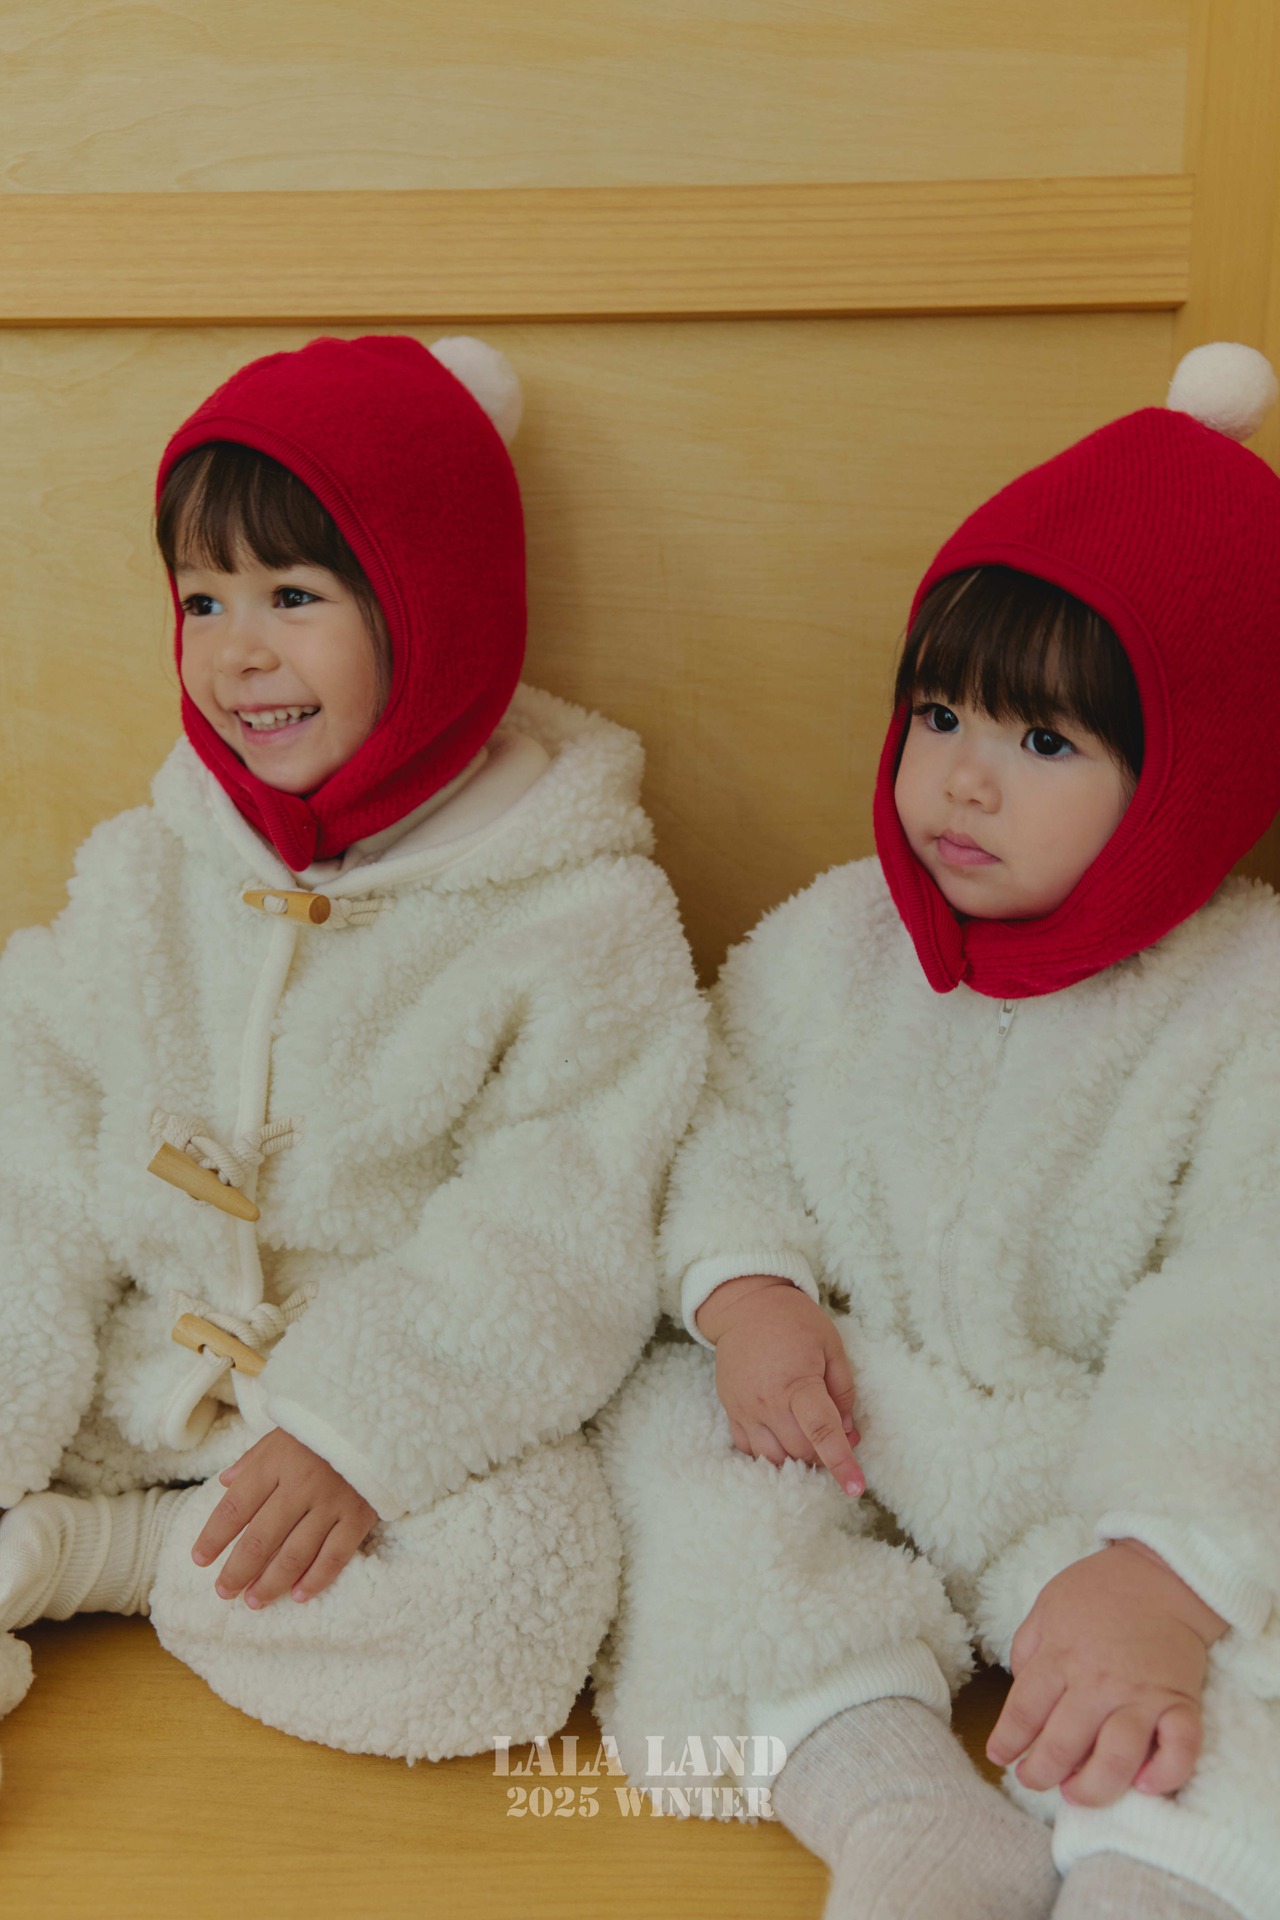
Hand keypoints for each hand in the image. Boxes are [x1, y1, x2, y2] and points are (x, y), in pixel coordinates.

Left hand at [191, 1427, 377, 1607]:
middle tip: (224, 1591)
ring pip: (294, 1554)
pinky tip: (298, 1595)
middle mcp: (300, 1486)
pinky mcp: (358, 1517)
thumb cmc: (324, 1426)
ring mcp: (331, 1504)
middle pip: (260, 1539)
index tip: (200, 1559)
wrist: (381, 1416)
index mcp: (275, 1463)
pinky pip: (334, 1556)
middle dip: (237, 1571)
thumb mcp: (282, 1433)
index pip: (236, 1507)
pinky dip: (316, 1579)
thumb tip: (223, 1483)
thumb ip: (253, 1460)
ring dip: (270, 1583)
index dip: (214, 1536)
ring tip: (253, 1601)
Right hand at [696, 1275, 863, 1495]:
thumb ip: (843, 1391)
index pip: (822, 1432)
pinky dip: (771, 1454)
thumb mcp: (831, 1346)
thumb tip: (848, 1431)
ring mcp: (745, 1410)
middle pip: (801, 1451)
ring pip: (774, 1458)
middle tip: (837, 1431)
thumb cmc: (795, 1322)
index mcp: (797, 1383)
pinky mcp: (731, 1412)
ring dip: (797, 1457)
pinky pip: (750, 1450)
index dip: (841, 1462)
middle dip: (824, 1452)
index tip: (856, 1487)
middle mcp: (767, 1402)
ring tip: (808, 1435)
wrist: (746, 1307)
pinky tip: (783, 1437)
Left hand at [987, 1540, 1226, 1806]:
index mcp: (1059, 1656)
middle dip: (1040, 1773)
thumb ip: (1028, 1649)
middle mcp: (1098, 1682)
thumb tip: (1023, 1693)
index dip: (1008, 1741)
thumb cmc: (1098, 1590)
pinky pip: (1179, 1750)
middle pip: (1062, 1744)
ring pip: (1116, 1758)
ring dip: (1093, 1788)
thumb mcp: (1047, 1607)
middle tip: (1033, 1780)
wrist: (1161, 1572)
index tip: (1000, 1758)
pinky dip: (1165, 1774)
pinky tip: (1144, 1785)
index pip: (1024, 1711)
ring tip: (1076, 1794)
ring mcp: (1142, 1696)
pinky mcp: (1181, 1703)